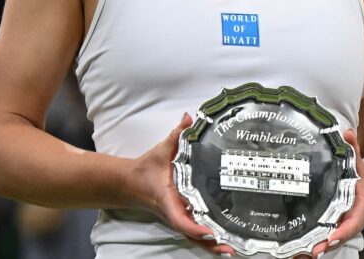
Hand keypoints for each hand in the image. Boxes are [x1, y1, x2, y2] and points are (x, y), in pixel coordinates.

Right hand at [131, 114, 233, 254]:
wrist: (131, 183)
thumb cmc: (147, 168)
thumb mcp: (160, 150)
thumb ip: (176, 135)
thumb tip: (188, 118)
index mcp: (167, 199)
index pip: (180, 218)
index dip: (195, 228)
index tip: (209, 232)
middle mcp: (174, 212)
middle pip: (192, 234)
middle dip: (209, 244)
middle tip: (231, 249)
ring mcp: (178, 217)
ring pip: (194, 237)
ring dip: (211, 246)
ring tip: (233, 251)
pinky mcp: (181, 217)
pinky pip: (195, 232)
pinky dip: (207, 240)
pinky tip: (225, 243)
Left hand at [309, 129, 363, 257]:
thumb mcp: (361, 164)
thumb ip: (354, 150)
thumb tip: (347, 133)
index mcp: (361, 207)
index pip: (353, 223)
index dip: (342, 232)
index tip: (331, 238)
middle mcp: (353, 221)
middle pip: (340, 237)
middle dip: (326, 245)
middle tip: (312, 250)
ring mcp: (344, 227)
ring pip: (331, 241)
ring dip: (317, 248)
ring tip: (301, 254)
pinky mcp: (336, 228)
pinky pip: (326, 238)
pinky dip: (314, 245)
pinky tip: (298, 250)